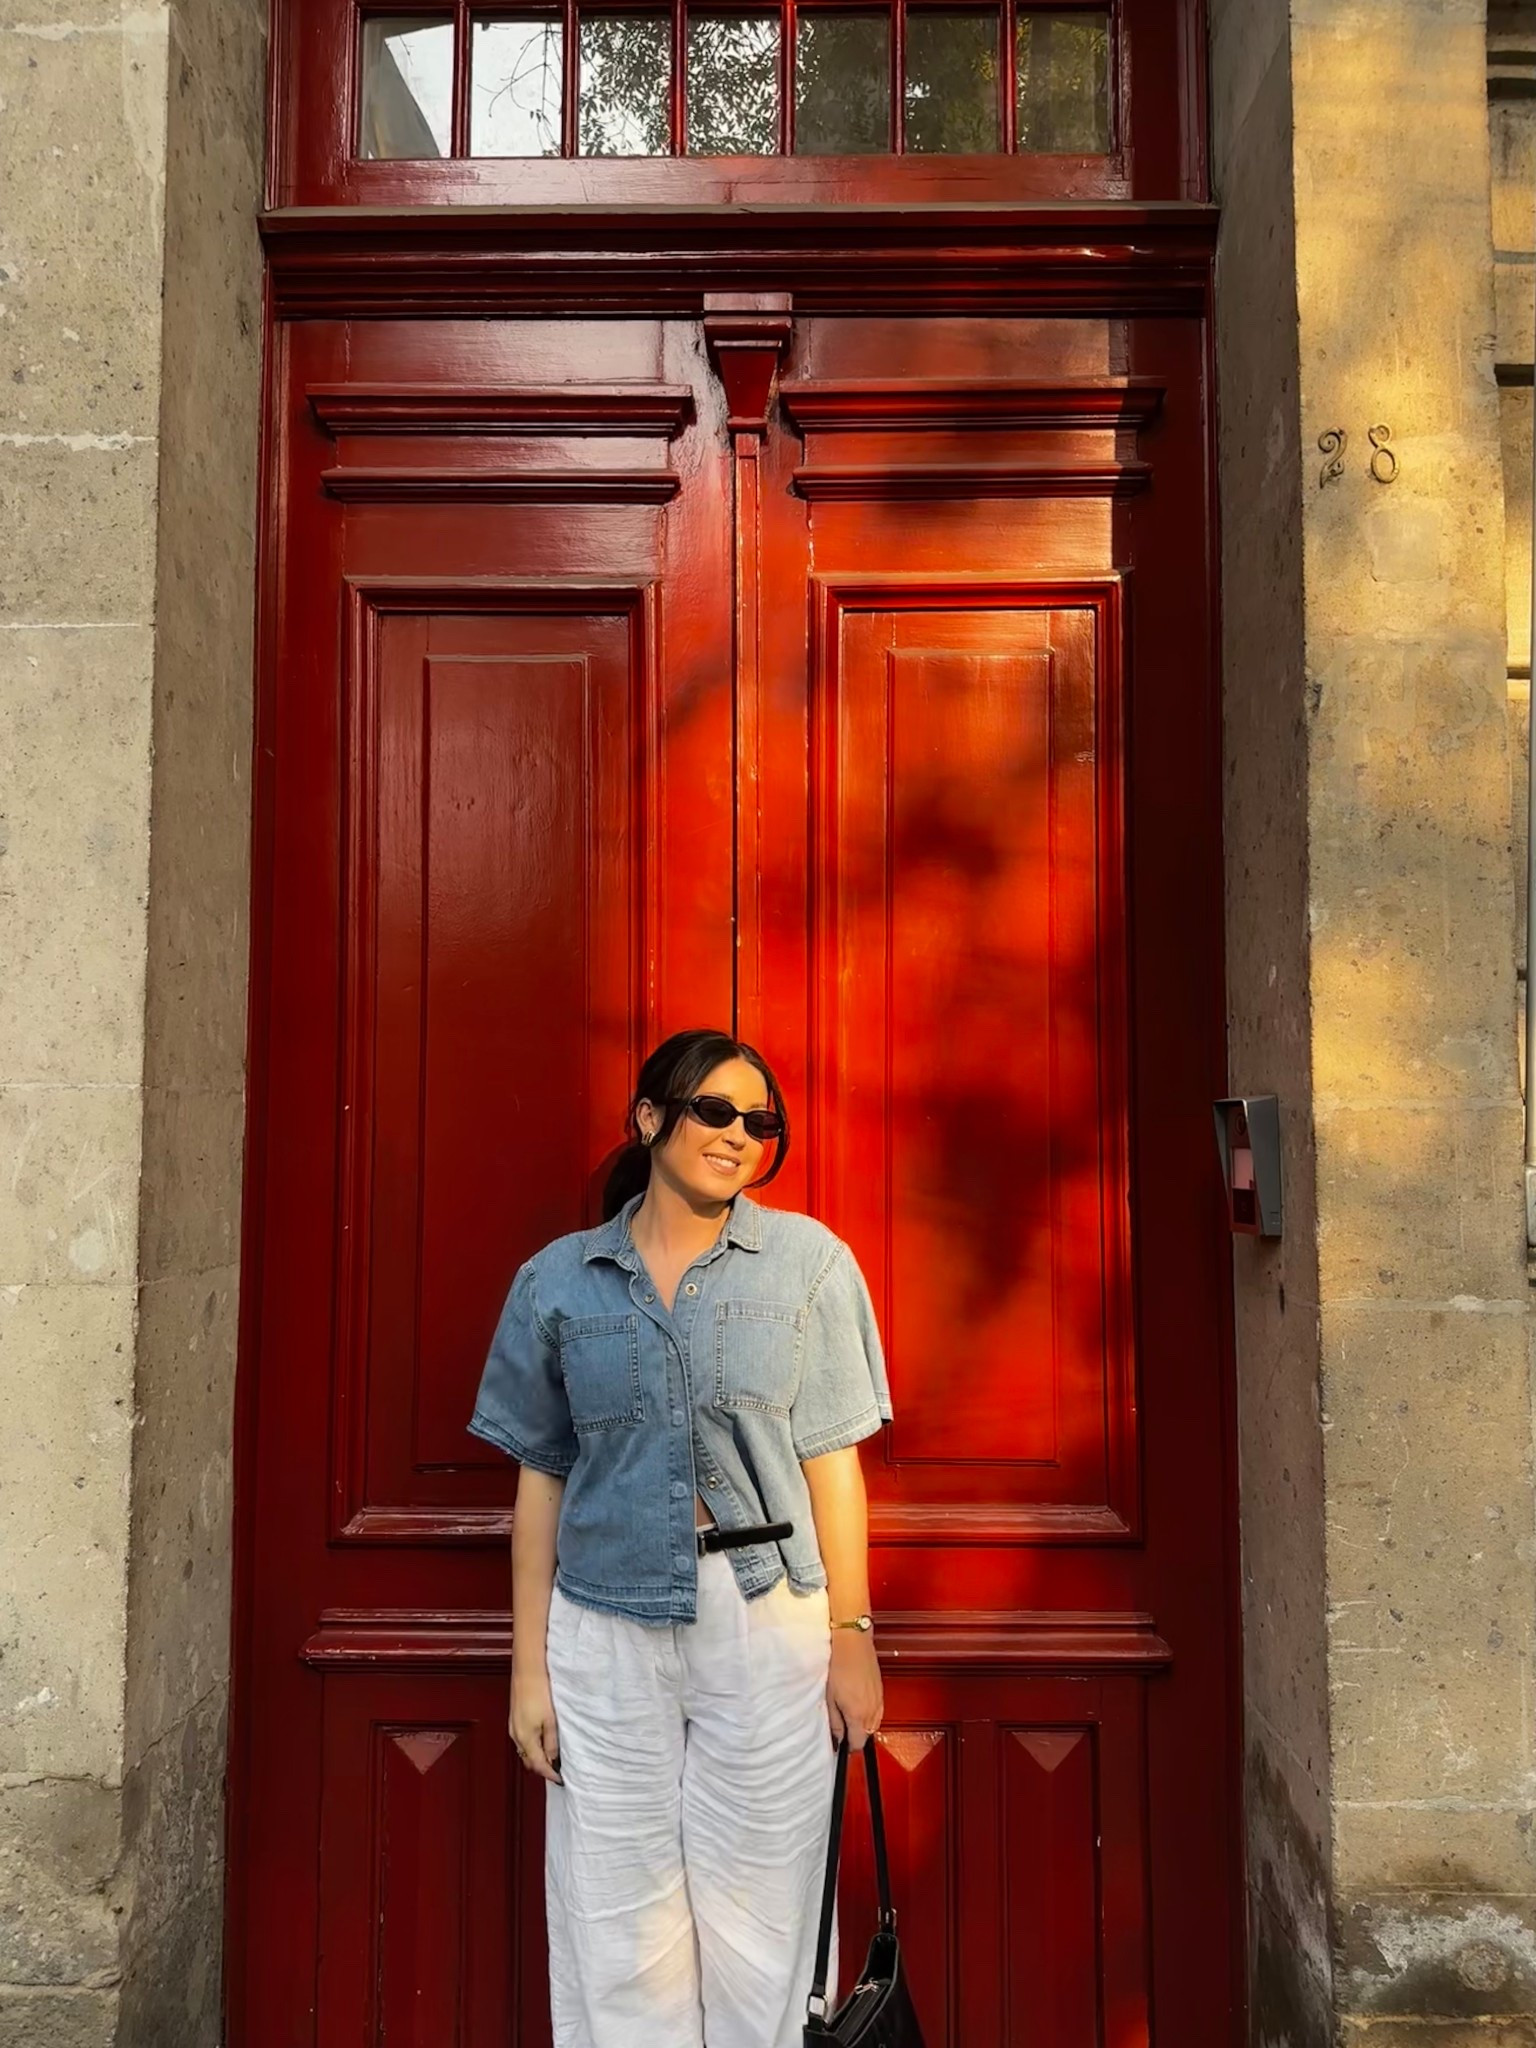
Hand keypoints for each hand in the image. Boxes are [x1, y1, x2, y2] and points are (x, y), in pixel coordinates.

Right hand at [510, 1668, 562, 1783]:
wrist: (527, 1672)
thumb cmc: (539, 1692)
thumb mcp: (551, 1720)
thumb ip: (552, 1742)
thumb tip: (553, 1759)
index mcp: (526, 1739)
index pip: (538, 1765)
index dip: (550, 1774)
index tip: (560, 1779)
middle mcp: (516, 1736)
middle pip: (529, 1760)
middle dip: (542, 1768)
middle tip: (557, 1770)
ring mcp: (513, 1728)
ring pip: (525, 1751)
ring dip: (537, 1757)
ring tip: (552, 1756)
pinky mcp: (514, 1720)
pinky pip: (522, 1740)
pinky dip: (532, 1746)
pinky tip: (542, 1741)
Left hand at [827, 1630, 882, 1749]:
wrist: (853, 1643)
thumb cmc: (839, 1666)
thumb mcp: (830, 1698)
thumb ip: (835, 1721)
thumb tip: (837, 1737)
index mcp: (858, 1715)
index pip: (858, 1743)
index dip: (848, 1746)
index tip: (841, 1743)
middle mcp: (872, 1710)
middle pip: (867, 1735)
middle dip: (856, 1735)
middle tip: (843, 1726)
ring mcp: (879, 1700)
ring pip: (874, 1723)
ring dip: (863, 1724)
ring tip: (849, 1711)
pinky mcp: (881, 1690)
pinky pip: (878, 1710)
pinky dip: (870, 1712)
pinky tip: (859, 1701)